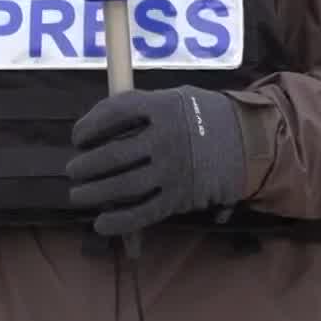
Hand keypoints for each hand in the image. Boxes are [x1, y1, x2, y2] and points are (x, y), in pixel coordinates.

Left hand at [66, 86, 246, 237]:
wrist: (248, 144)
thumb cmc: (205, 116)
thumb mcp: (176, 97)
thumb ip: (141, 107)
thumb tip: (100, 120)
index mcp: (162, 107)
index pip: (113, 114)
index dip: (89, 126)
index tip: (77, 137)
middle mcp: (165, 140)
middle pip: (112, 155)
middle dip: (85, 166)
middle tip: (72, 170)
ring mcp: (172, 172)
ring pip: (122, 187)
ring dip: (94, 193)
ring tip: (78, 194)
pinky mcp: (179, 199)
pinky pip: (142, 214)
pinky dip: (118, 222)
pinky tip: (101, 223)